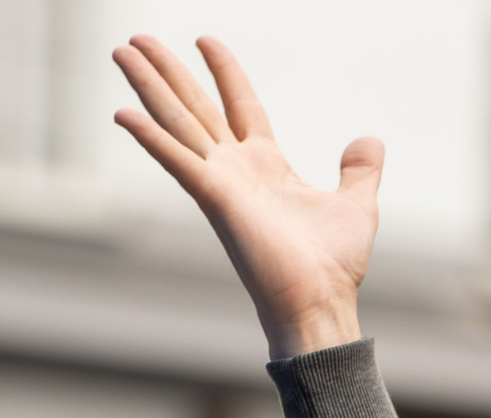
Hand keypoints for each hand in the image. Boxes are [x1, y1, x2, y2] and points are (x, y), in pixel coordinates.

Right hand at [112, 35, 381, 357]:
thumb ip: (360, 169)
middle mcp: (236, 170)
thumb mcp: (357, 204)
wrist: (321, 304)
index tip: (204, 39)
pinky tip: (123, 113)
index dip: (224, 70)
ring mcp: (221, 183)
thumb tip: (369, 141)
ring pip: (177, 122)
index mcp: (266, 165)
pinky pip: (177, 161)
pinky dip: (151, 138)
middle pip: (195, 106)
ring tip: (121, 51)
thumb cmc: (333, 267)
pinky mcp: (216, 200)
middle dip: (166, 71)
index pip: (239, 104)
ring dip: (148, 87)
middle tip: (136, 40)